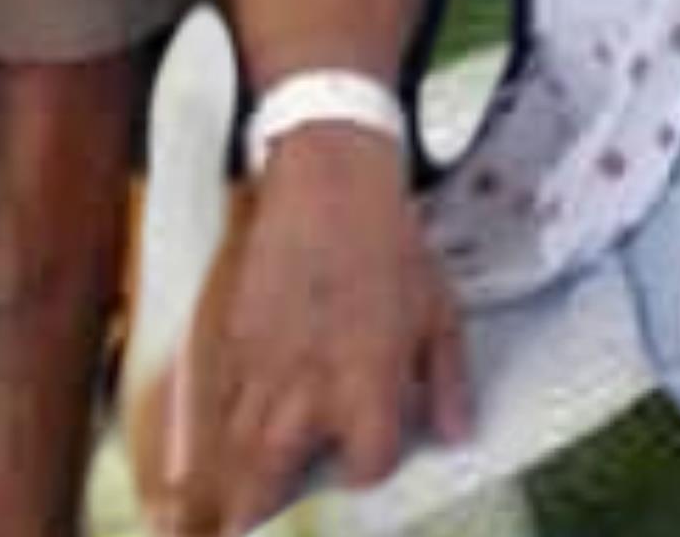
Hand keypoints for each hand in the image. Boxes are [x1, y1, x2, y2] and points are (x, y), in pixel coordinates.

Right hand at [186, 130, 467, 534]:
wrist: (329, 177)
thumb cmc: (390, 240)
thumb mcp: (439, 310)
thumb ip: (447, 382)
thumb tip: (455, 435)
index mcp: (366, 385)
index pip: (366, 465)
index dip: (370, 469)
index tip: (370, 461)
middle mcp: (309, 387)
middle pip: (271, 478)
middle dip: (261, 513)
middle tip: (253, 530)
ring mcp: (265, 364)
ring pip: (238, 446)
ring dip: (239, 479)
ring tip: (237, 507)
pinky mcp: (236, 335)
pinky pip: (224, 400)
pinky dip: (226, 425)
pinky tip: (232, 435)